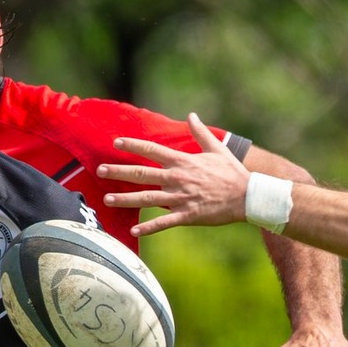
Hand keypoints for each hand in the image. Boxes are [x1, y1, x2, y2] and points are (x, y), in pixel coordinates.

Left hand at [98, 114, 251, 238]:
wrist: (247, 196)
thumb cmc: (232, 172)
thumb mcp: (217, 149)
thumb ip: (200, 132)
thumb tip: (191, 115)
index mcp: (183, 161)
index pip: (152, 150)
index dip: (132, 145)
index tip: (115, 143)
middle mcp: (177, 177)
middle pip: (142, 173)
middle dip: (119, 171)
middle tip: (99, 170)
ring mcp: (181, 197)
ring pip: (147, 198)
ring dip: (125, 198)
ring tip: (107, 199)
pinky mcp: (187, 215)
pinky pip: (163, 222)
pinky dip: (148, 227)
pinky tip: (134, 231)